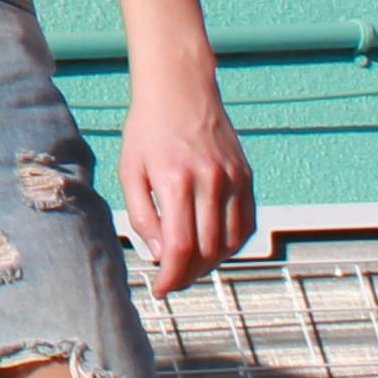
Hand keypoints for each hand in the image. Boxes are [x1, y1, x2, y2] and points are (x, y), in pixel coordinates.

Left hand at [115, 67, 255, 293]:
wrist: (180, 88)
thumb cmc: (148, 128)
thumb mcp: (130, 170)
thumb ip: (142, 215)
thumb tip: (160, 255)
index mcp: (176, 180)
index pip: (181, 248)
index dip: (171, 277)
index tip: (160, 289)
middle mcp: (210, 181)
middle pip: (207, 251)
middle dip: (188, 274)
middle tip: (171, 279)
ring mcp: (233, 178)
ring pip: (231, 242)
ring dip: (211, 263)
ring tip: (189, 264)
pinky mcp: (246, 175)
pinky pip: (247, 223)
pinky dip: (232, 243)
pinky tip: (211, 245)